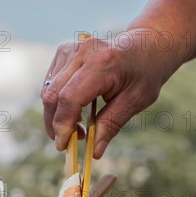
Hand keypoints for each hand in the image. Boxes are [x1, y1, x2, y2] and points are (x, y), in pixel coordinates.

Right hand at [40, 30, 179, 156]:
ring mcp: (70, 50)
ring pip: (48, 90)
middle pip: (53, 95)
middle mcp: (82, 53)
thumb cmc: (145, 73)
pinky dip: (57, 102)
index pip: (69, 97)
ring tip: (76, 127)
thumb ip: (112, 124)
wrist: (147, 45)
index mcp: (102, 63)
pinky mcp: (64, 52)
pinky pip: (50, 83)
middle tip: (68, 142)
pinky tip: (73, 111)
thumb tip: (95, 151)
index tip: (63, 145)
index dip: (62, 124)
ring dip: (56, 115)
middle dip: (55, 123)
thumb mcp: (136, 101)